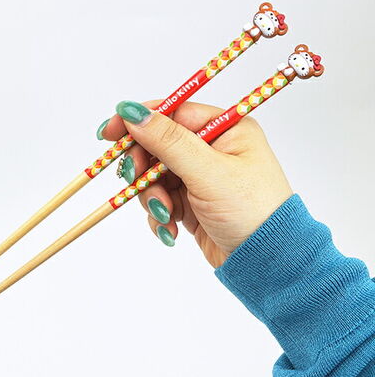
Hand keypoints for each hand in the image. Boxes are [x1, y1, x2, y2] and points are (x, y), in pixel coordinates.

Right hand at [98, 100, 292, 266]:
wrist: (267, 264)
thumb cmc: (251, 212)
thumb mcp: (208, 172)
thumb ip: (168, 141)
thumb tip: (132, 112)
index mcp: (226, 129)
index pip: (173, 113)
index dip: (139, 121)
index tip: (109, 133)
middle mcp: (212, 149)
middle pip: (158, 145)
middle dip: (144, 168)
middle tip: (134, 181)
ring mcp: (200, 176)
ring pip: (154, 175)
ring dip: (152, 196)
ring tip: (165, 214)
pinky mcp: (191, 201)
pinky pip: (161, 198)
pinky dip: (159, 213)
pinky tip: (170, 228)